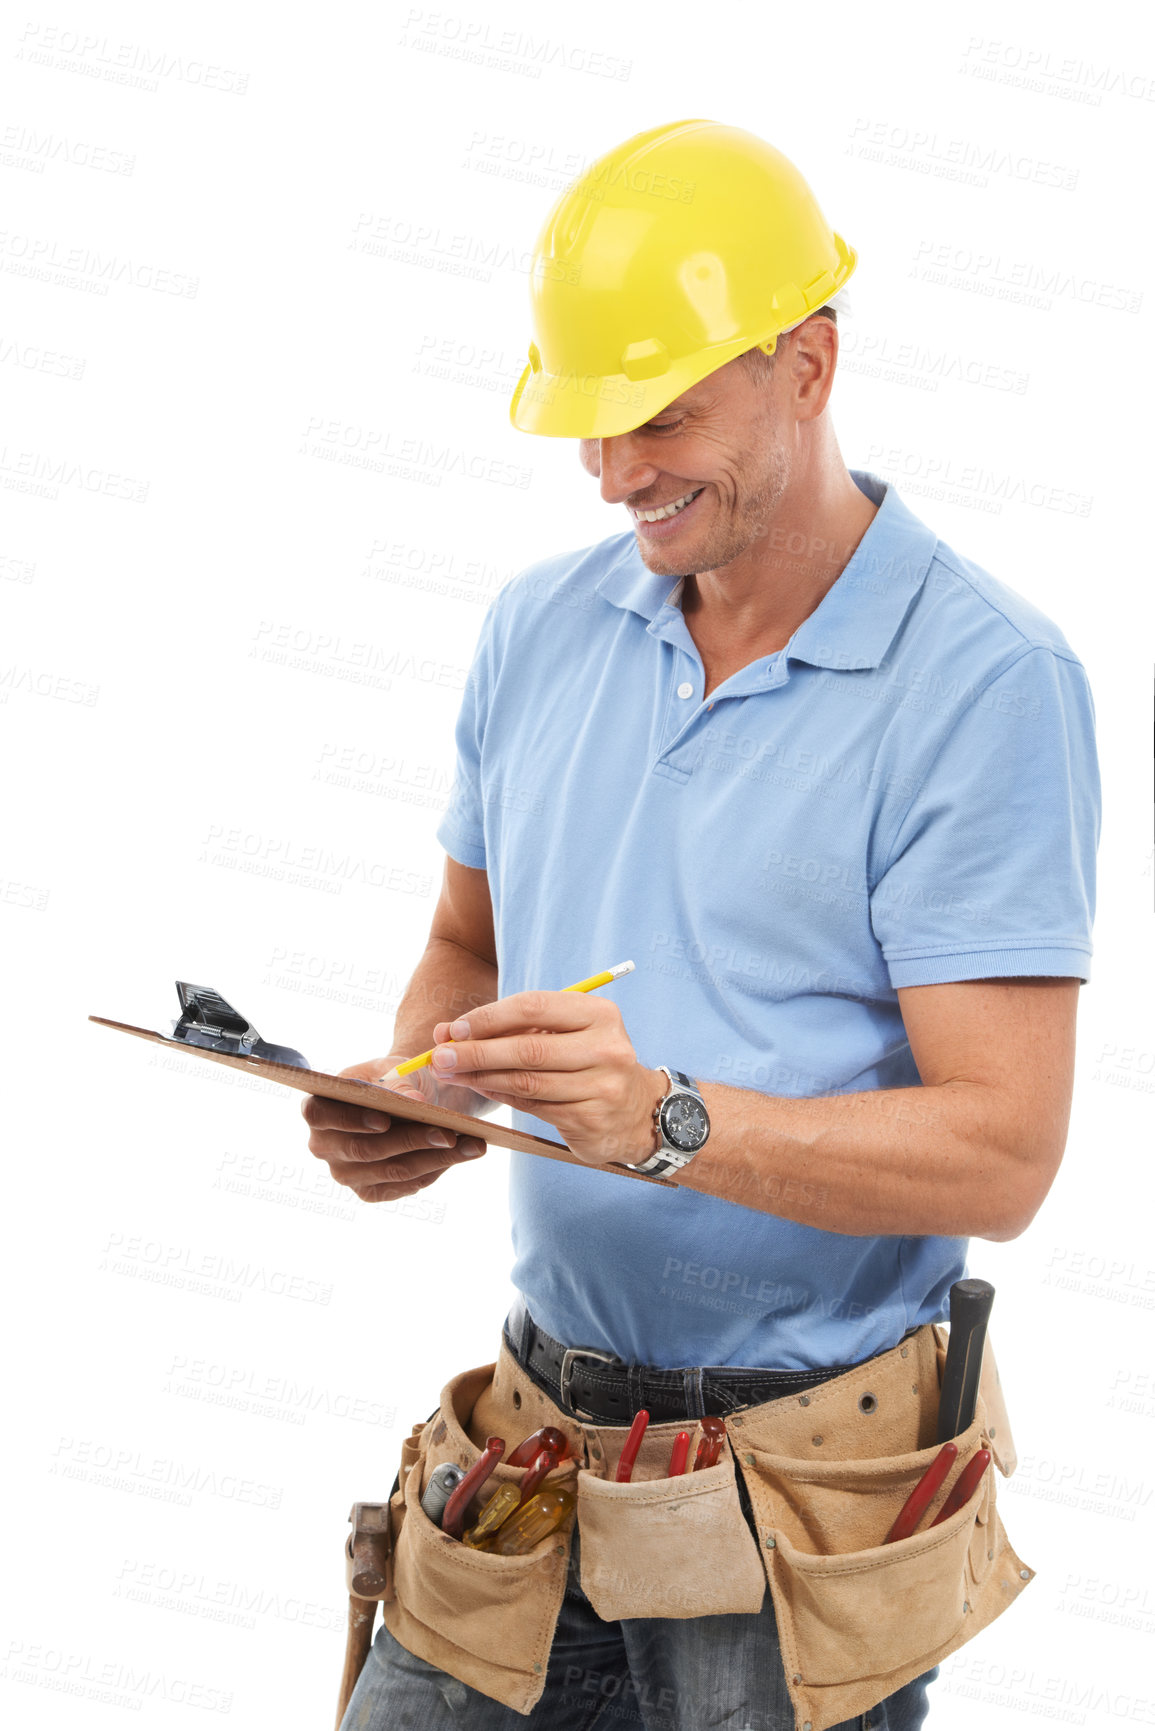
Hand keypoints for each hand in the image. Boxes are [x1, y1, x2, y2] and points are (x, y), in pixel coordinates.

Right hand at [301, 1053, 487, 1203]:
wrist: (405, 1097)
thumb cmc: (393, 1077)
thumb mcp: (395, 1068)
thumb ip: (399, 1082)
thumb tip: (413, 1103)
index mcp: (317, 1108)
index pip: (320, 1115)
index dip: (349, 1120)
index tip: (384, 1119)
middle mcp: (323, 1146)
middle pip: (365, 1150)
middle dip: (411, 1141)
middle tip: (449, 1133)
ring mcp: (346, 1174)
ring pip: (392, 1171)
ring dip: (435, 1159)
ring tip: (471, 1144)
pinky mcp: (370, 1192)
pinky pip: (405, 1185)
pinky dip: (437, 1169)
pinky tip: (462, 1154)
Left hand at [425, 991, 663, 1168]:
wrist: (635, 1111)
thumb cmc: (587, 1061)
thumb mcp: (564, 1033)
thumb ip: (513, 1028)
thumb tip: (447, 1032)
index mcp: (600, 1014)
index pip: (534, 1007)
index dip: (488, 1018)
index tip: (454, 1029)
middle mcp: (606, 1049)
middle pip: (527, 1049)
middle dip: (476, 1052)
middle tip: (439, 1056)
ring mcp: (602, 1087)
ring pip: (527, 1082)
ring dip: (481, 1077)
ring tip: (452, 1074)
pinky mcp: (591, 1120)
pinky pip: (533, 1106)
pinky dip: (500, 1096)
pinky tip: (481, 1088)